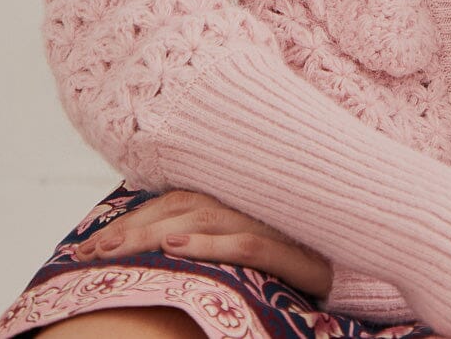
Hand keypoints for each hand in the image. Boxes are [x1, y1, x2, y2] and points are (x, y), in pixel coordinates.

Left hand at [73, 187, 333, 297]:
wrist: (362, 250)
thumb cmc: (302, 247)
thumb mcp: (248, 234)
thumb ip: (210, 226)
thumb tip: (161, 236)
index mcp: (235, 195)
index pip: (171, 199)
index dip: (129, 219)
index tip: (88, 245)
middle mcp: (248, 201)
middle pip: (178, 207)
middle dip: (131, 230)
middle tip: (90, 255)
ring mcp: (270, 220)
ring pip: (203, 219)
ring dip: (156, 234)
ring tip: (119, 252)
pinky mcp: (291, 248)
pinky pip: (245, 244)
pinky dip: (210, 244)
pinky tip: (178, 251)